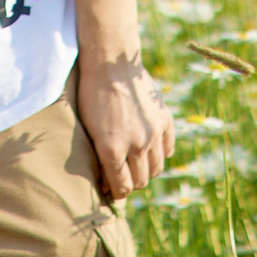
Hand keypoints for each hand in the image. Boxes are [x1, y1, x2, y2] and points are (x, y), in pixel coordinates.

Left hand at [75, 55, 172, 200]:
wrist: (111, 64)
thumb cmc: (91, 96)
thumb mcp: (88, 129)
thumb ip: (100, 158)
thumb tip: (107, 184)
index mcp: (112, 148)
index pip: (122, 187)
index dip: (116, 192)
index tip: (112, 190)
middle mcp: (136, 145)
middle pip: (140, 181)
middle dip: (130, 183)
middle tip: (122, 177)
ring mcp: (153, 133)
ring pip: (156, 168)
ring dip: (145, 171)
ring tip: (135, 164)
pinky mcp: (164, 121)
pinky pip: (168, 149)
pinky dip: (160, 154)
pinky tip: (148, 149)